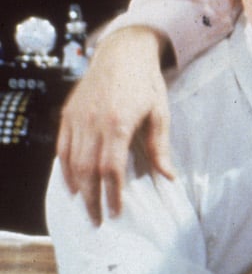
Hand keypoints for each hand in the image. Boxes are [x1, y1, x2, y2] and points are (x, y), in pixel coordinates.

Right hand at [55, 26, 175, 224]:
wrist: (122, 52)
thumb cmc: (146, 83)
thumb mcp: (160, 112)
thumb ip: (160, 147)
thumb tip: (168, 177)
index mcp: (118, 123)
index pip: (111, 168)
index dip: (113, 194)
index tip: (117, 212)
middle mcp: (93, 122)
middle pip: (87, 170)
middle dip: (92, 199)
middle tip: (98, 220)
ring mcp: (77, 118)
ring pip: (70, 162)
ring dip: (77, 189)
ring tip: (86, 208)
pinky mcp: (68, 114)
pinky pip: (61, 148)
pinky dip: (64, 169)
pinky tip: (72, 185)